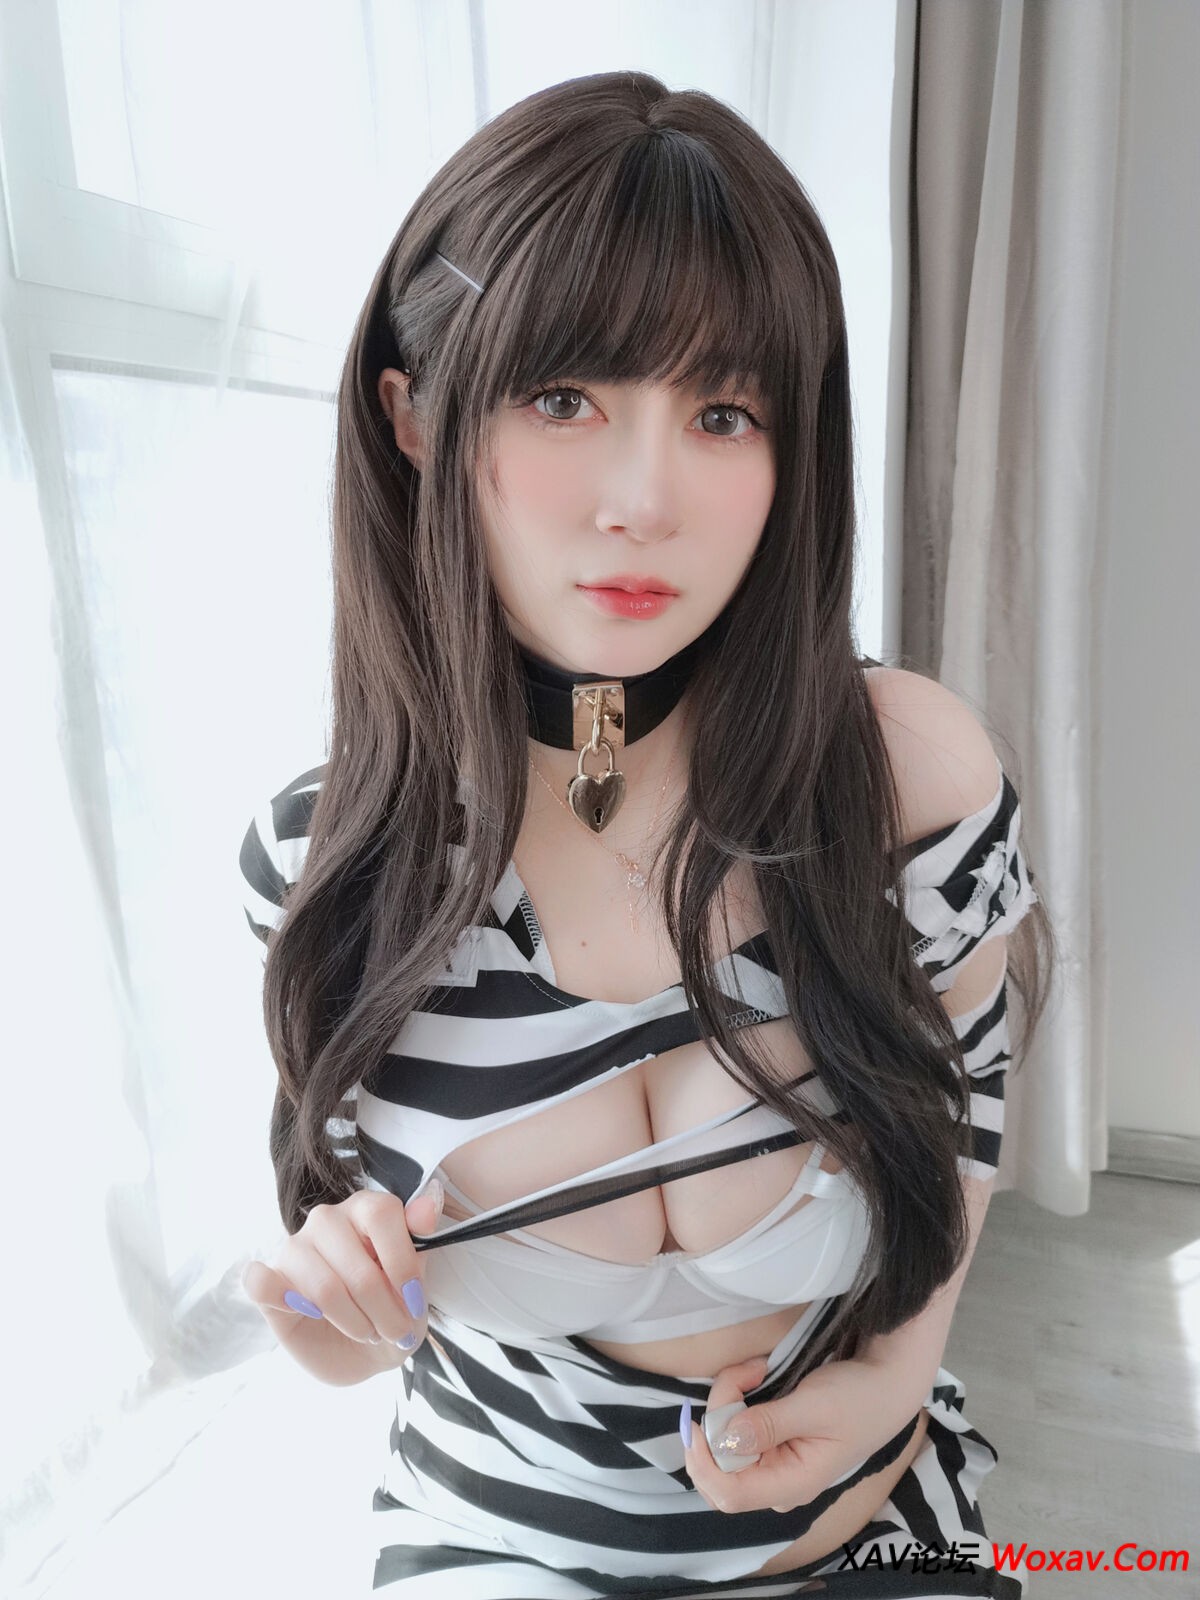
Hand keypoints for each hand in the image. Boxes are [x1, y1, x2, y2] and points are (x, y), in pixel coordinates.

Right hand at [241, 1180, 443, 1356]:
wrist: (364, 1351)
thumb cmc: (393, 1310)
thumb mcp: (417, 1286)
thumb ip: (419, 1245)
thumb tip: (429, 1200)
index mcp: (366, 1208)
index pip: (382, 1214)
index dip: (402, 1264)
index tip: (415, 1301)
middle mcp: (327, 1220)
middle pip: (357, 1265)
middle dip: (383, 1311)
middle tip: (394, 1331)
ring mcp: (294, 1248)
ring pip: (322, 1286)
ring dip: (351, 1321)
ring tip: (366, 1332)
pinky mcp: (268, 1282)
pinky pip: (259, 1282)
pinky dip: (281, 1299)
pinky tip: (305, 1312)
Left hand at [682, 1353, 921, 1514]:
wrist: (885, 1384)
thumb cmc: (857, 1399)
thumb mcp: (814, 1407)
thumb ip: (768, 1425)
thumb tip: (723, 1440)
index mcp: (791, 1484)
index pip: (729, 1494)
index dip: (703, 1463)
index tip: (696, 1421)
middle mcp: (776, 1482)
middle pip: (719, 1468)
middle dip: (716, 1420)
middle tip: (742, 1378)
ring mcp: (772, 1464)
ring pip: (723, 1443)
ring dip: (727, 1400)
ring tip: (756, 1369)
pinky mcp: (769, 1444)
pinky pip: (734, 1429)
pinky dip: (735, 1400)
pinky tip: (756, 1377)